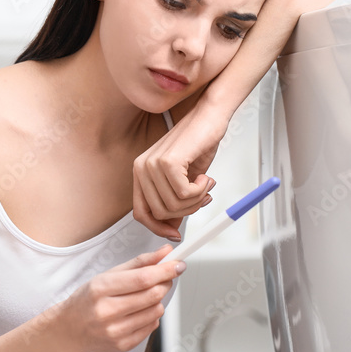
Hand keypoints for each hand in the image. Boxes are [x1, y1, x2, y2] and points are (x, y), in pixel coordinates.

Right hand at [55, 245, 183, 351]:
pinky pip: (152, 326)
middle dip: (165, 283)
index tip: (178, 264)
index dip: (165, 270)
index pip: (143, 278)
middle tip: (164, 277)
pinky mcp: (123, 345)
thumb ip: (139, 263)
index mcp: (100, 289)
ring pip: (156, 311)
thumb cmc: (88, 299)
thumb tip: (165, 253)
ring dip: (158, 300)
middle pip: (153, 295)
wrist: (70, 329)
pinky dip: (151, 316)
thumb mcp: (107, 275)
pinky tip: (138, 312)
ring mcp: (115, 331)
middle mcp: (107, 312)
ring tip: (144, 296)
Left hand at [132, 102, 228, 240]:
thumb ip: (175, 203)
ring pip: (173, 206)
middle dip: (186, 212)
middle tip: (202, 199)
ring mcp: (152, 164)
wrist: (209, 118)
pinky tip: (205, 177)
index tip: (175, 234)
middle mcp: (141, 168)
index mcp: (141, 173)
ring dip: (196, 200)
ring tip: (205, 185)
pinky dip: (199, 191)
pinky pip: (184, 194)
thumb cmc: (198, 144)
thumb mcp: (186, 180)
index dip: (158, 228)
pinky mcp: (167, 162)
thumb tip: (172, 228)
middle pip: (159, 213)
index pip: (140, 213)